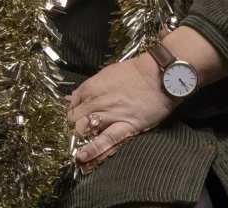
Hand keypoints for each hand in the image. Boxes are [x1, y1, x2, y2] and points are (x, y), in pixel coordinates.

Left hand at [67, 55, 177, 169]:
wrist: (158, 75)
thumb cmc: (134, 72)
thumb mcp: (107, 73)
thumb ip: (90, 87)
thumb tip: (74, 97)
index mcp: (90, 87)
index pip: (70, 105)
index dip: (69, 114)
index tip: (71, 121)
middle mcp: (95, 101)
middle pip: (73, 119)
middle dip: (70, 128)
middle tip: (72, 136)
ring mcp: (109, 115)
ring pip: (83, 129)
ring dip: (77, 139)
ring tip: (73, 148)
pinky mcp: (124, 126)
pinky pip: (105, 140)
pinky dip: (92, 149)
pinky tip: (82, 157)